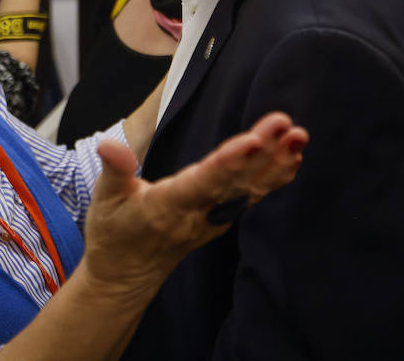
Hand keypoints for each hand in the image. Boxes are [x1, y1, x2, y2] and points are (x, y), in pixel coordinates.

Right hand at [81, 113, 307, 299]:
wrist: (125, 277)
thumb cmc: (114, 234)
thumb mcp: (104, 201)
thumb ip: (114, 170)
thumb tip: (110, 144)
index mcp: (168, 207)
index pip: (204, 182)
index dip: (230, 163)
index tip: (254, 141)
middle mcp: (198, 215)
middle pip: (235, 182)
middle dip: (264, 154)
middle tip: (288, 125)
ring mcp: (214, 219)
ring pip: (249, 190)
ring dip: (276, 164)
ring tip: (299, 138)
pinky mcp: (222, 218)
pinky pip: (251, 197)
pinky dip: (273, 178)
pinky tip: (292, 158)